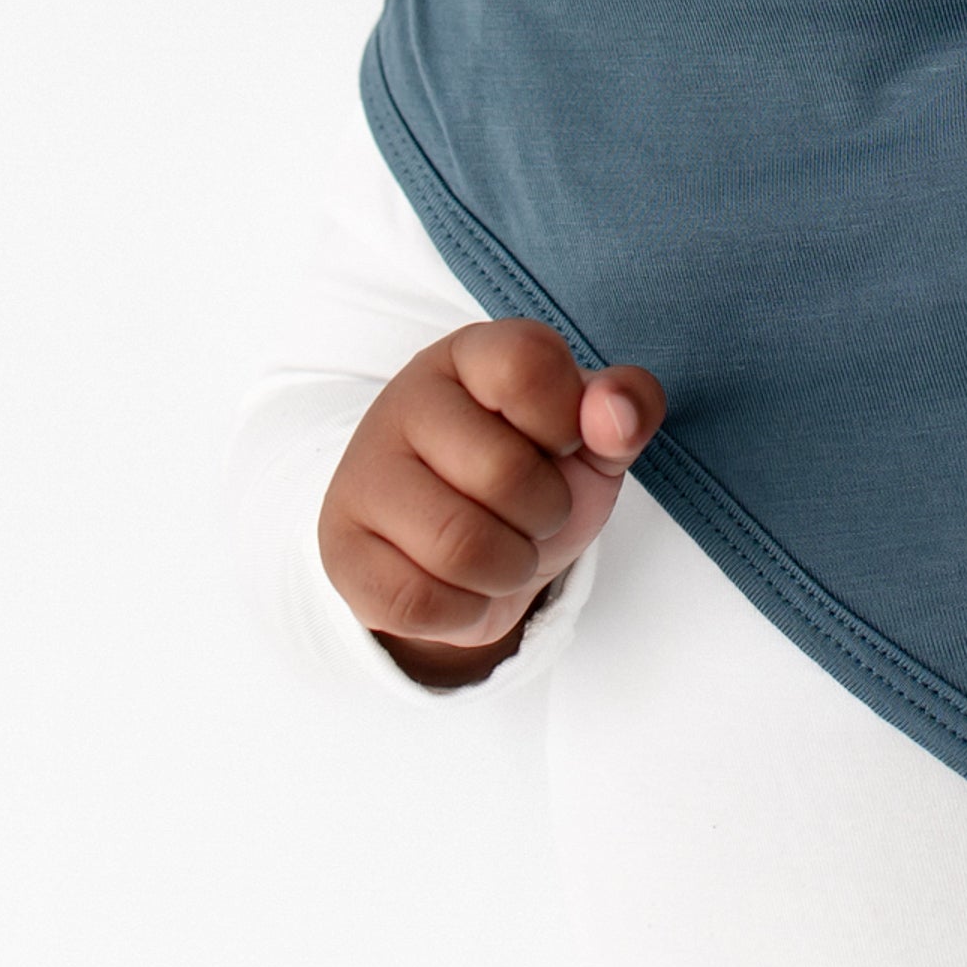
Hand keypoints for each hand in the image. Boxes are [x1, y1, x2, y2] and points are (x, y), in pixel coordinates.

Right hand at [318, 321, 663, 686]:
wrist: (472, 556)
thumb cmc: (536, 475)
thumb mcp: (594, 439)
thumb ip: (625, 409)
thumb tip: (613, 415)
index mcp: (471, 355)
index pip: (527, 365)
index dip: (566, 423)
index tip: (560, 441)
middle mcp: (404, 402)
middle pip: (502, 473)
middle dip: (544, 513)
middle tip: (533, 511)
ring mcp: (363, 475)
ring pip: (459, 548)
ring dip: (510, 568)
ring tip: (505, 550)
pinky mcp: (340, 549)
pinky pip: (418, 603)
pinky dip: (464, 610)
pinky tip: (463, 585)